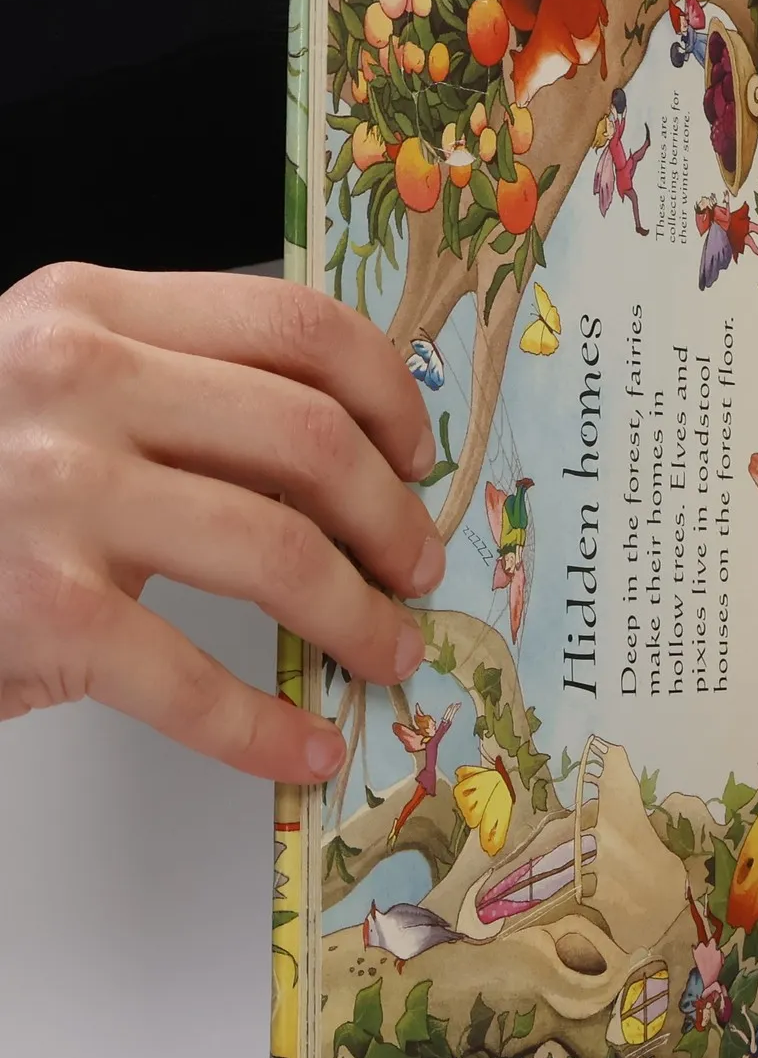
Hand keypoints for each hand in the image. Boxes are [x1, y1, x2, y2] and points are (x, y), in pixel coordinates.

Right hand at [0, 263, 443, 779]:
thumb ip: (181, 383)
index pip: (299, 327)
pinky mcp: (36, 608)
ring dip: (359, 619)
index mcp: (94, 310)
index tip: (419, 456)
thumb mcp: (59, 380)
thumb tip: (358, 452)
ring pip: (279, 553)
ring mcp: (52, 492)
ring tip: (388, 652)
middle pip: (311, 440)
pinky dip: (264, 728)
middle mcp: (74, 381)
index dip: (390, 398)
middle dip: (393, 520)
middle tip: (418, 569)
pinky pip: (191, 678)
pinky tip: (303, 747)